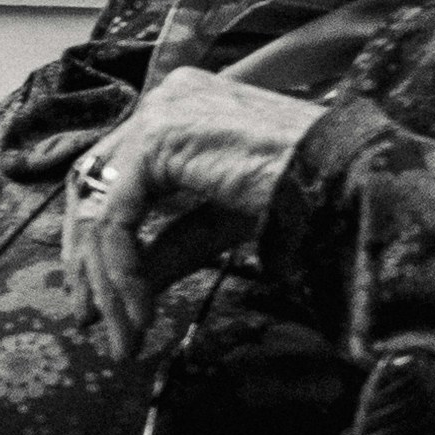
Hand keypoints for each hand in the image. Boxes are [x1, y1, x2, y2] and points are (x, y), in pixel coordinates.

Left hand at [60, 72, 319, 356]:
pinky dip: (122, 271)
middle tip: (89, 319)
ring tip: (123, 336)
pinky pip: (117, 218)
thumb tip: (123, 290)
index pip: (114, 171)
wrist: (348, 181)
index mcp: (182, 106)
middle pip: (93, 185)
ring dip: (107, 282)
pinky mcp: (158, 140)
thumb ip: (170, 245)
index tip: (98, 294)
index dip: (97, 236)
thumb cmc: (305, 195)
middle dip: (86, 261)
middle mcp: (164, 98)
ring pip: (102, 209)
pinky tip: (139, 312)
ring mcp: (159, 113)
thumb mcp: (221, 223)